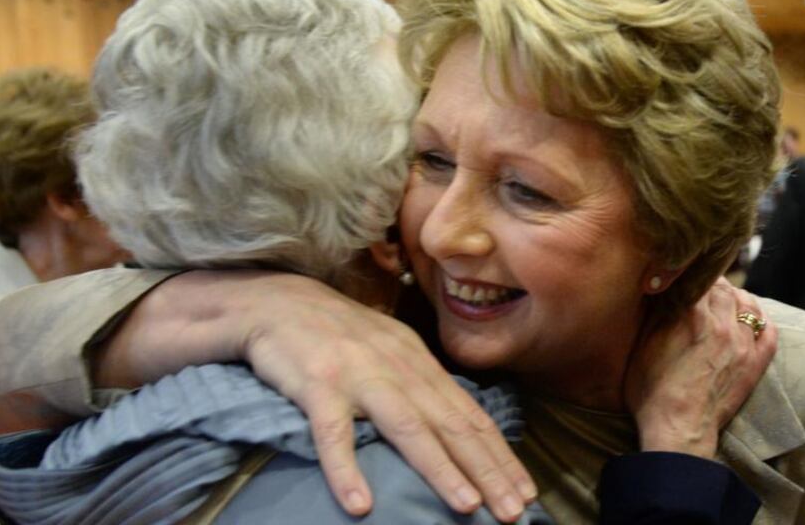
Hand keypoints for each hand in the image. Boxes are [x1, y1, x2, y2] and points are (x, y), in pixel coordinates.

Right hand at [98, 270, 534, 521]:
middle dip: (486, 470)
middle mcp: (399, 368)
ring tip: (465, 505)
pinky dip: (347, 467)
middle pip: (450, 425)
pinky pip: (333, 432)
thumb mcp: (392, 353)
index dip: (499, 456)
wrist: (279, 301)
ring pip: (407, 426)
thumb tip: (462, 427)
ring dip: (438, 468)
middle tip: (513, 511)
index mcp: (420, 364)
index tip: (524, 492)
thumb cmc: (340, 334)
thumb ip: (423, 386)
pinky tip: (360, 503)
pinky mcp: (317, 385)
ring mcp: (359, 375)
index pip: (470, 416)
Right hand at [624, 277, 777, 457]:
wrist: (679, 428)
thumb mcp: (642, 345)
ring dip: (738, 297)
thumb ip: (656, 313)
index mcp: (692, 314)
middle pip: (725, 288)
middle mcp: (722, 323)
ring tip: (727, 298)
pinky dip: (762, 320)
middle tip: (705, 284)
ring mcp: (743, 344)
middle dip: (715, 283)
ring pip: (749, 305)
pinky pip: (769, 332)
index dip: (693, 273)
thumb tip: (662, 287)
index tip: (688, 273)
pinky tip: (753, 318)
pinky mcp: (755, 364)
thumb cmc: (651, 390)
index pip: (700, 278)